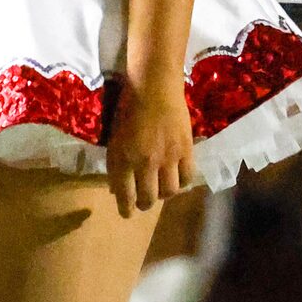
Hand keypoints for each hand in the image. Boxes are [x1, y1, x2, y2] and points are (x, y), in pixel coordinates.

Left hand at [106, 83, 196, 218]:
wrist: (153, 87)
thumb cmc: (127, 109)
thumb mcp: (114, 138)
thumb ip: (117, 164)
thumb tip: (117, 189)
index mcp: (122, 159)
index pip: (124, 194)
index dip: (126, 208)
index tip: (126, 214)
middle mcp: (143, 162)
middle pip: (147, 197)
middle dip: (144, 205)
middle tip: (143, 203)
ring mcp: (167, 158)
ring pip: (168, 192)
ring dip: (163, 195)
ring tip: (161, 191)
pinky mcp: (186, 151)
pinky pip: (187, 177)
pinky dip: (182, 183)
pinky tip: (177, 179)